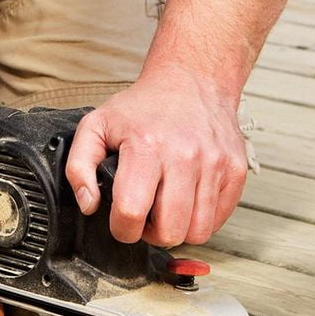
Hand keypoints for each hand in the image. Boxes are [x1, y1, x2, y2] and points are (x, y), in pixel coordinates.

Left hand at [64, 66, 249, 246]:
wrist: (191, 81)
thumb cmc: (143, 107)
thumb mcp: (96, 126)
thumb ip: (79, 167)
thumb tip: (89, 204)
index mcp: (146, 148)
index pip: (132, 212)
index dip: (121, 228)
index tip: (120, 221)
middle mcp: (185, 157)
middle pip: (170, 231)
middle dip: (151, 234)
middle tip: (145, 217)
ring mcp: (215, 165)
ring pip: (198, 232)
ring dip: (178, 230)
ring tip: (166, 211)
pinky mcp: (235, 171)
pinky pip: (219, 219)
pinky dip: (201, 220)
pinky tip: (186, 201)